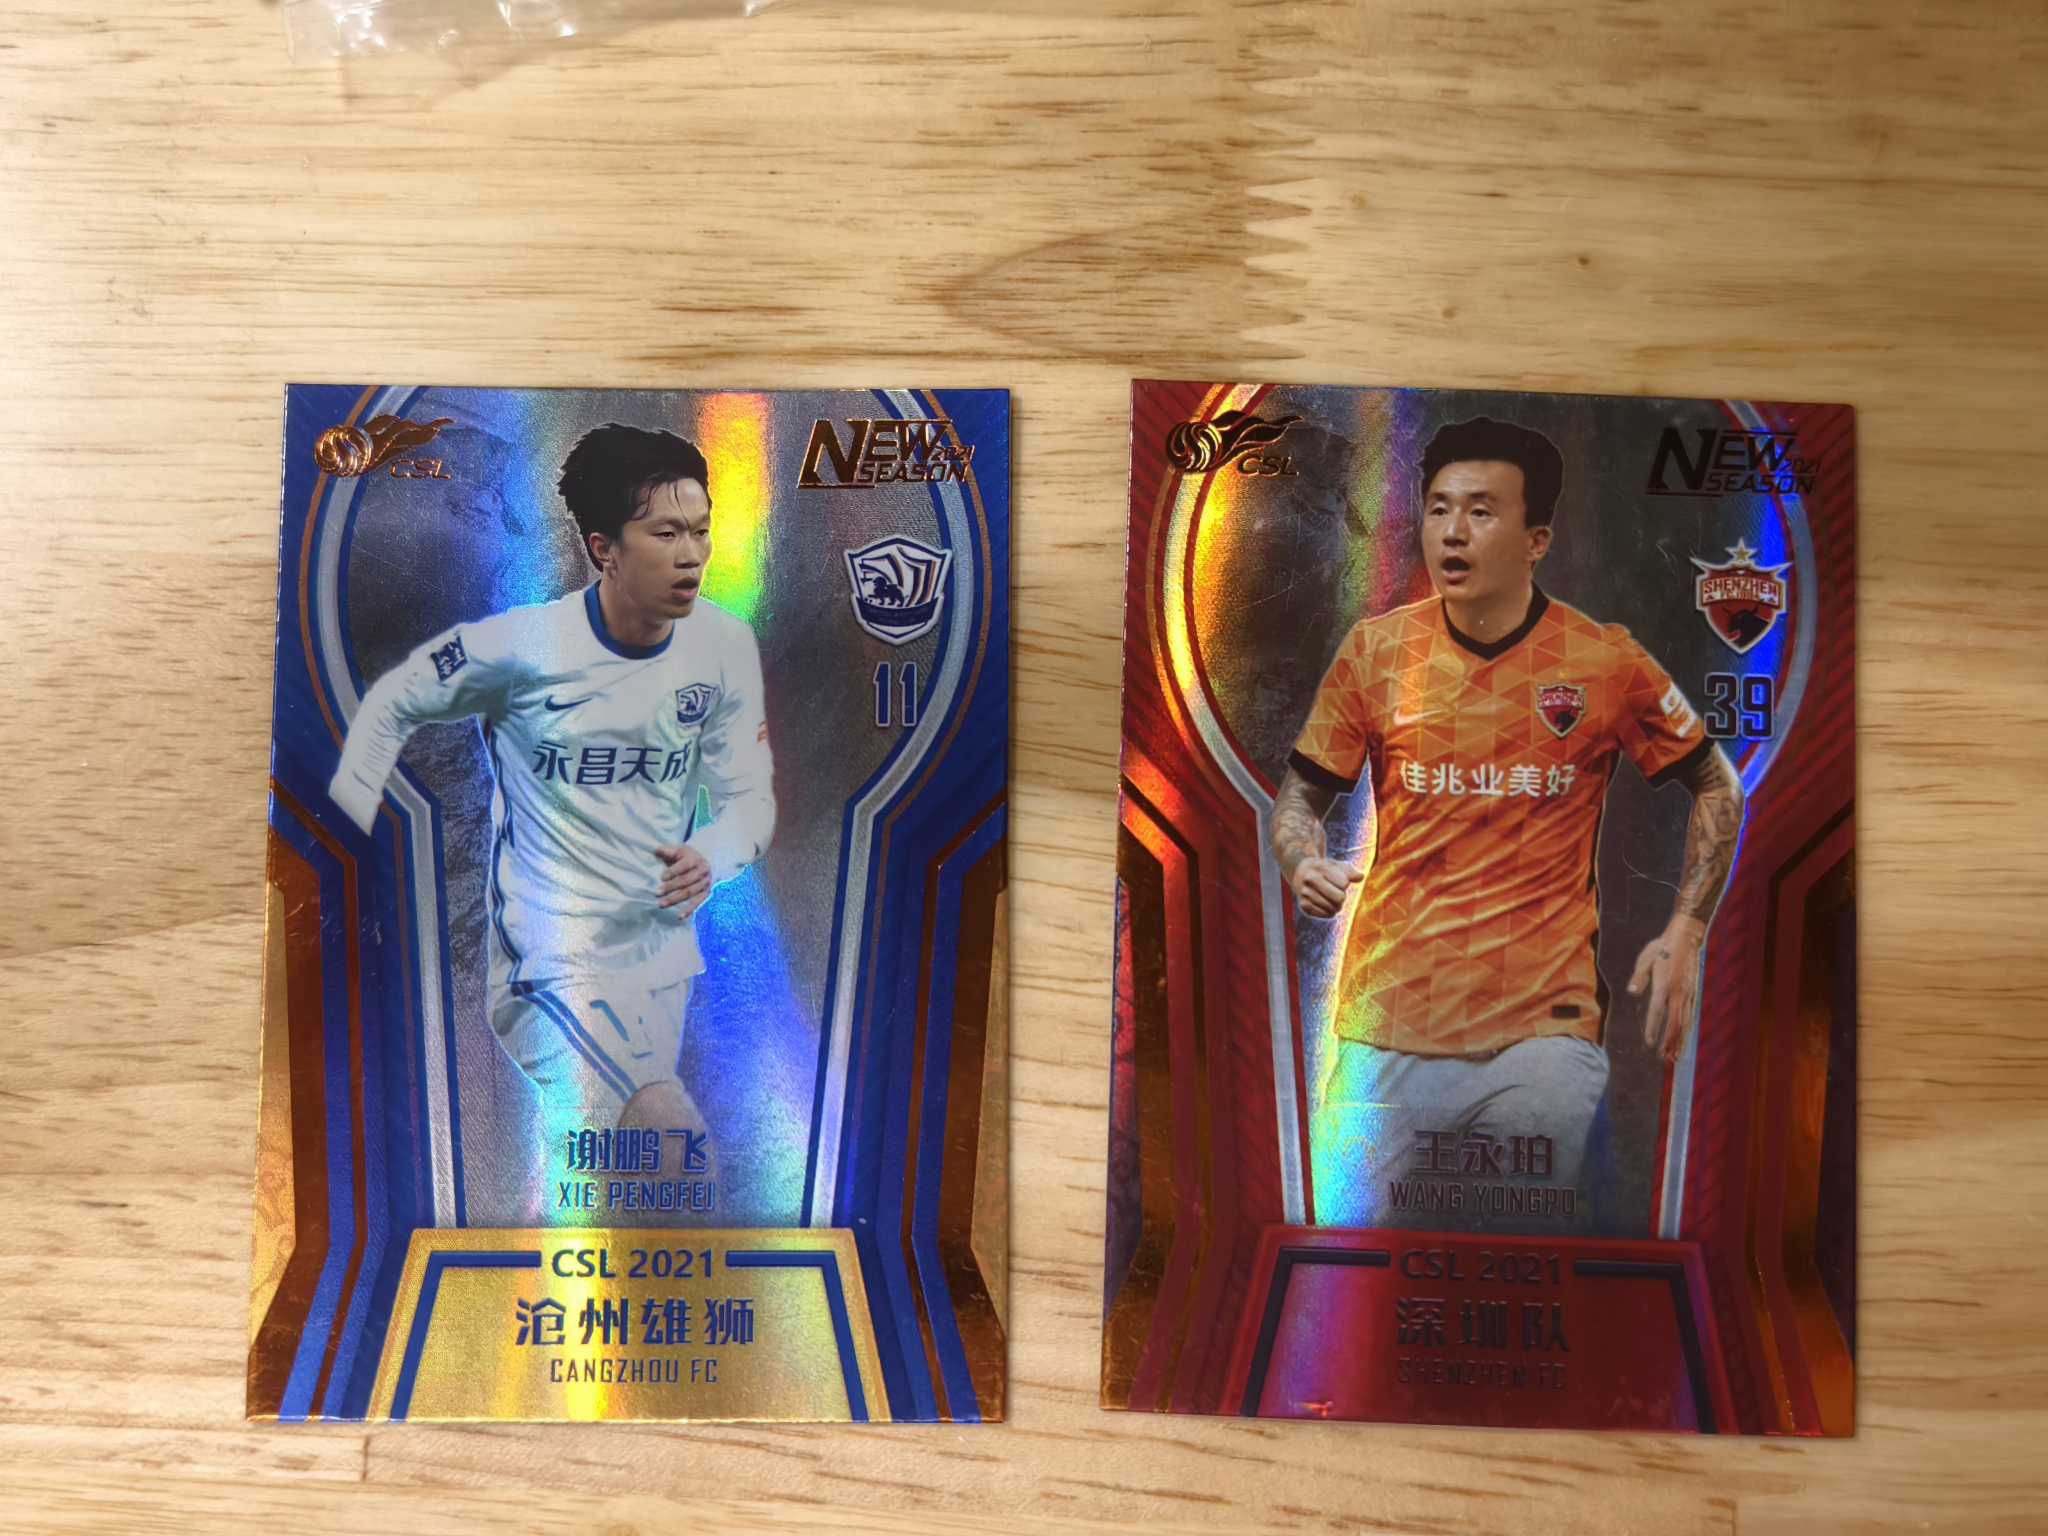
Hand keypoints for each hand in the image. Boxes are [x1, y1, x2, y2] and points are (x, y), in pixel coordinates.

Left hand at [655, 844, 712, 914]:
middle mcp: (703, 871)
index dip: (673, 871)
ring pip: (690, 893)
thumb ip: (668, 851)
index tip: (661, 877)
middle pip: (686, 881)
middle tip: (656, 893)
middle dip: (671, 887)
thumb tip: (656, 850)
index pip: (684, 866)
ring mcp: (705, 883)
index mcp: (696, 860)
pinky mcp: (706, 894)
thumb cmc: (687, 857)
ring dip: (675, 899)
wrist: (703, 864)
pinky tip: (679, 916)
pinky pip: (698, 903)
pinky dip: (690, 910)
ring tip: (660, 904)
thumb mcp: (679, 851)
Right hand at [1289, 856, 1362, 918]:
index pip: (1344, 884)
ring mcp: (1305, 893)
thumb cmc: (1324, 869)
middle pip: (1339, 898)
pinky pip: (1326, 914)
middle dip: (1342, 897)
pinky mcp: (1303, 905)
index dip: (1345, 883)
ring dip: (1336, 906)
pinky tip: (1324, 904)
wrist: (1299, 872)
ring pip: (1333, 909)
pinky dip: (1329, 912)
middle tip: (1337, 893)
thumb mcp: (1336, 865)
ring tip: (1330, 898)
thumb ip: (1350, 871)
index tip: (1337, 880)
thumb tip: (1360, 877)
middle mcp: (1310, 879)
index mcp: (1320, 867)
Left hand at [1629, 915, 1706, 1064]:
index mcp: (1664, 985)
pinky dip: (1686, 1029)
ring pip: (1684, 1022)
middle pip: (1674, 1023)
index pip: (1657, 1012)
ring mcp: (1688, 994)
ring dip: (1679, 1039)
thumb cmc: (1661, 948)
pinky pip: (1690, 1015)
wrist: (1686, 938)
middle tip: (1664, 1057)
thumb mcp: (1645, 958)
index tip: (1650, 1043)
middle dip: (1669, 1041)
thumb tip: (1632, 992)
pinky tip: (1683, 1037)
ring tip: (1675, 1055)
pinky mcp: (1693, 993)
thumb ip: (1639, 977)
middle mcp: (1678, 993)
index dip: (1653, 1028)